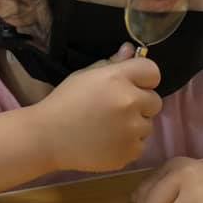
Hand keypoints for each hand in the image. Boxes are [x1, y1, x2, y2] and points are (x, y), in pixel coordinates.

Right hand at [35, 43, 161, 172]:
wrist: (47, 137)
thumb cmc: (64, 102)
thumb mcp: (85, 76)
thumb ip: (112, 63)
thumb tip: (130, 50)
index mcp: (118, 78)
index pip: (153, 71)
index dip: (143, 79)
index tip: (132, 85)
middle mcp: (129, 102)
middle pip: (155, 101)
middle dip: (140, 104)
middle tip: (116, 109)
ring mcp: (132, 130)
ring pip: (148, 125)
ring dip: (134, 126)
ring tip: (108, 128)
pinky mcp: (130, 152)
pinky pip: (140, 145)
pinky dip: (127, 145)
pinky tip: (107, 142)